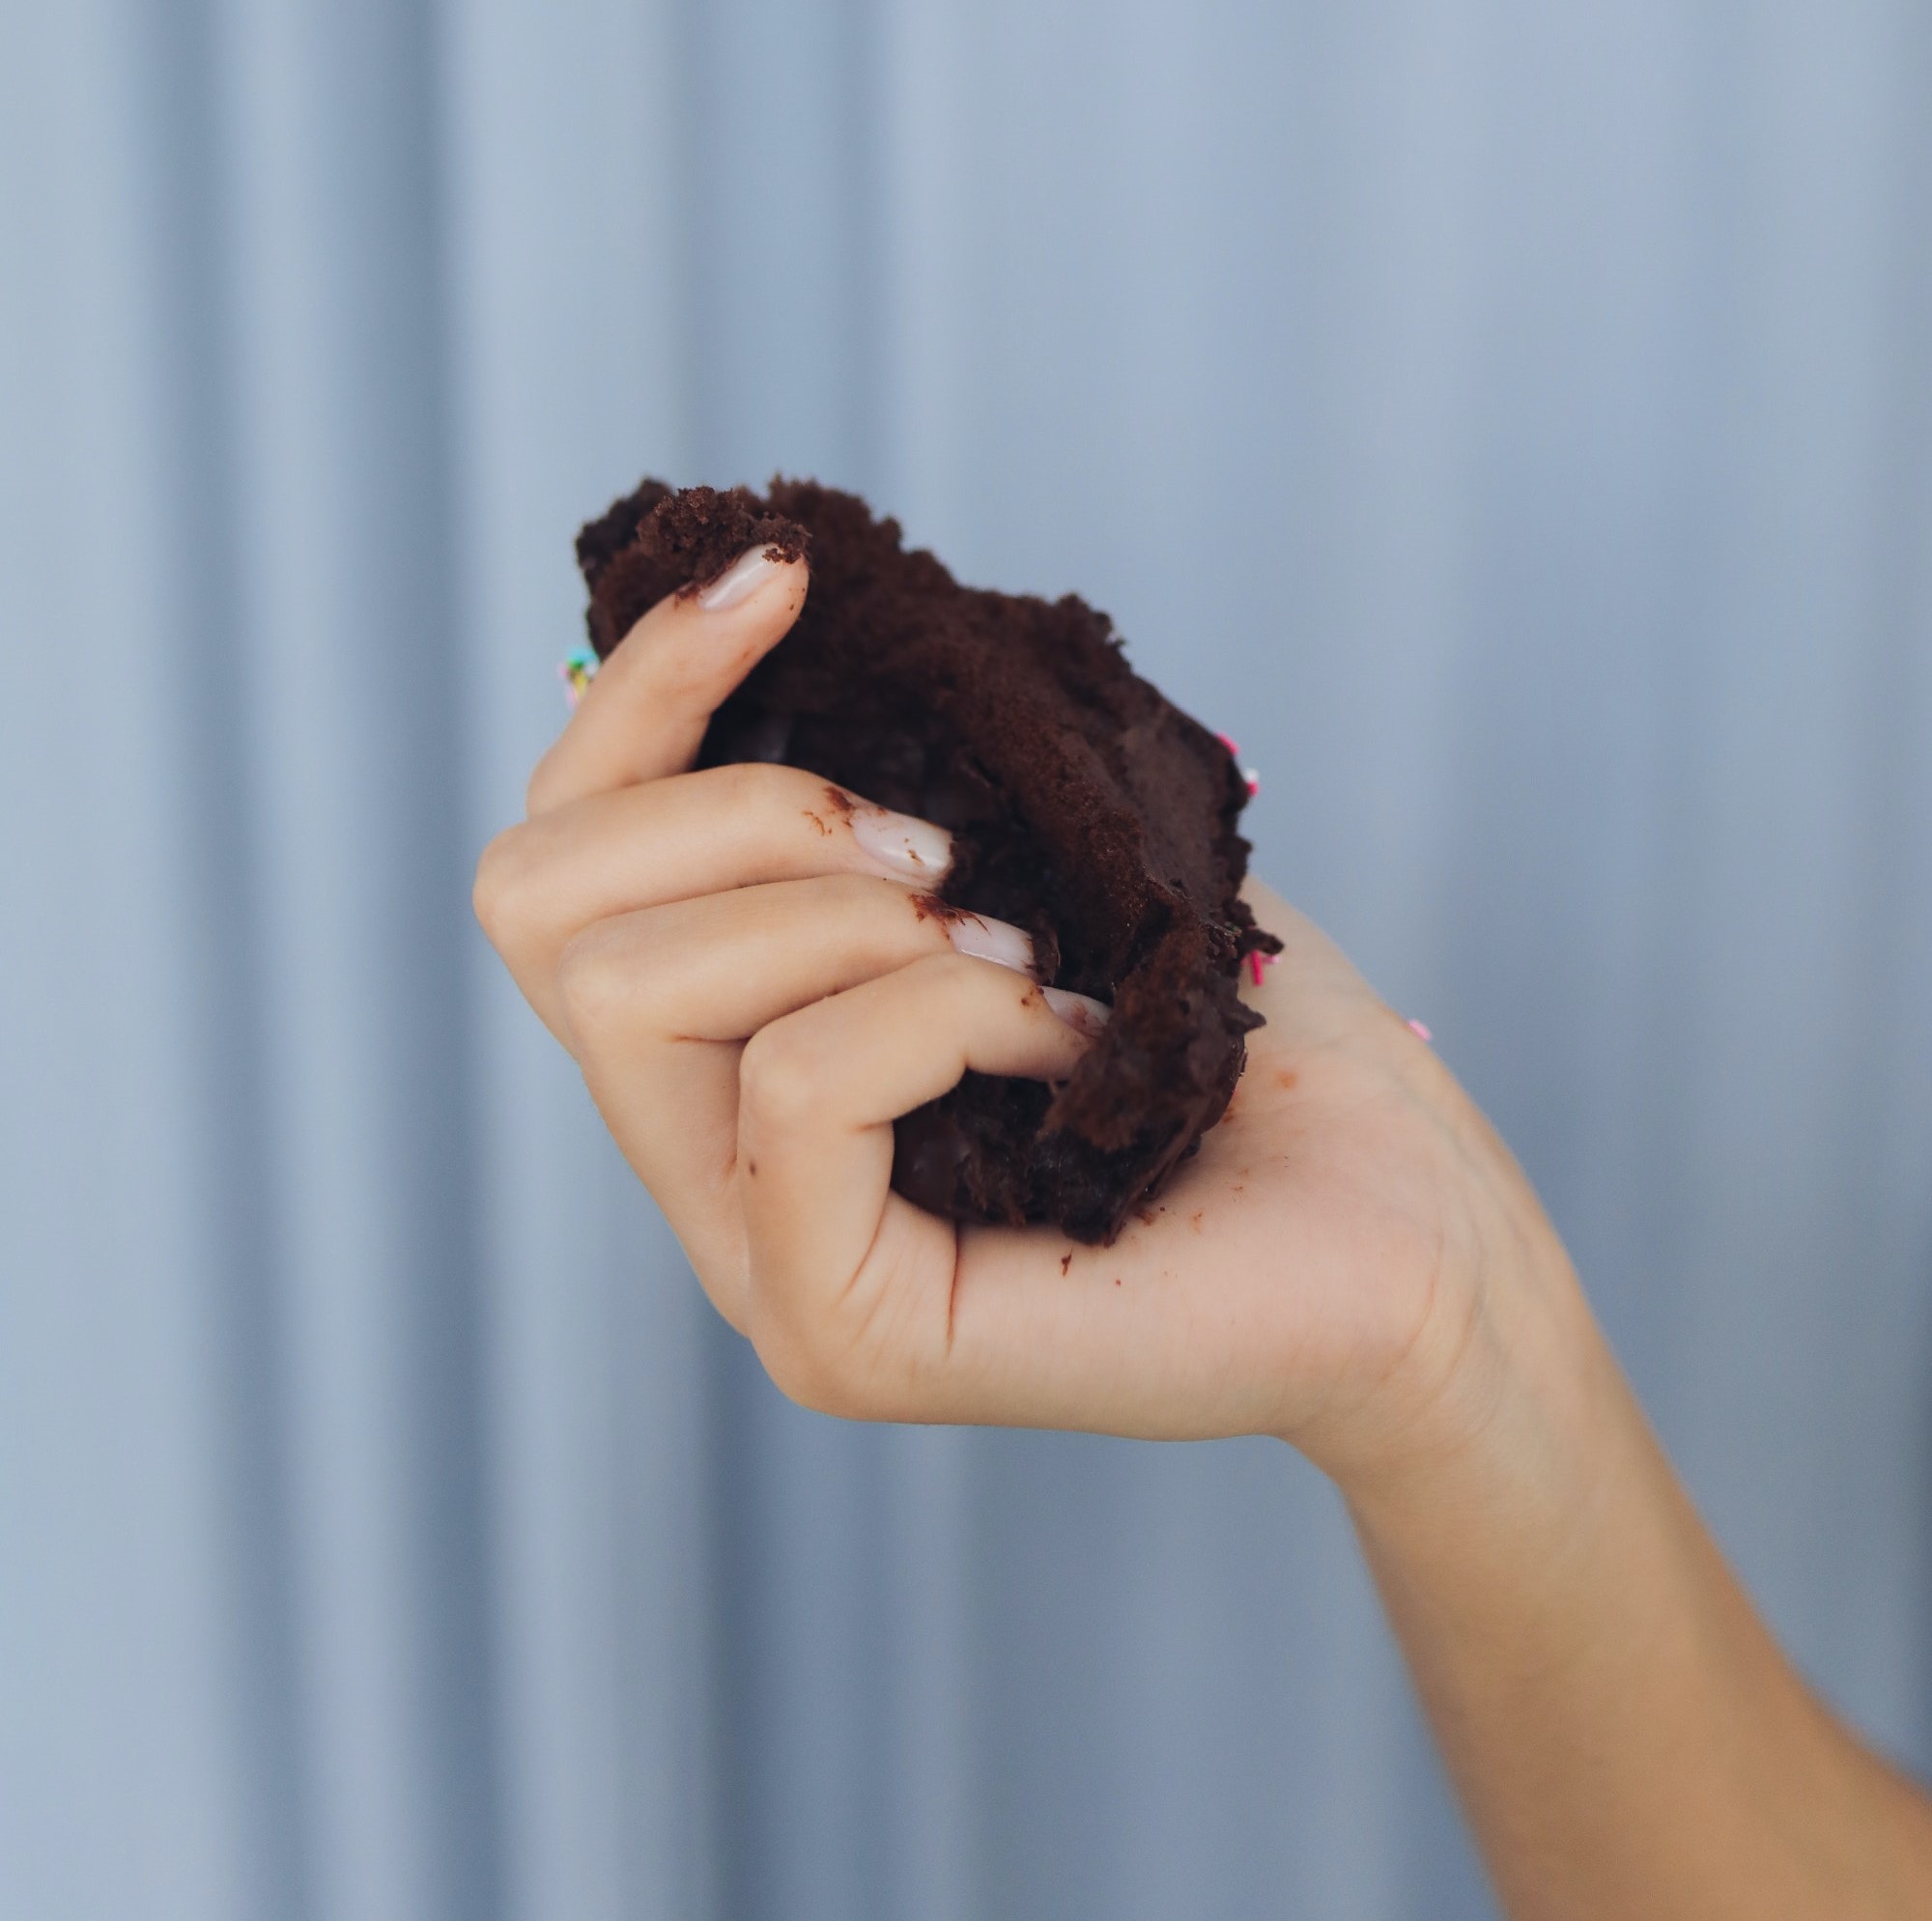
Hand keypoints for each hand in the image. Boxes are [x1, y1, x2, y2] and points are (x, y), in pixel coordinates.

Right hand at [475, 550, 1579, 1485]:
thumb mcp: (1027, 852)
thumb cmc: (1232, 1036)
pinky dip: (943, 1009)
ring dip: (856, 916)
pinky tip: (1069, 1038)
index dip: (642, 691)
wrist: (1405, 1229)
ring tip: (1025, 954)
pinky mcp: (843, 1331)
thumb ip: (873, 772)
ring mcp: (758, 1262)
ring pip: (639, 991)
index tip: (782, 576)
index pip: (555, 858)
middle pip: (540, 911)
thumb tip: (740, 612)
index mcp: (729, 1049)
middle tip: (942, 850)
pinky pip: (796, 1084)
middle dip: (746, 810)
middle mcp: (707, 1165)